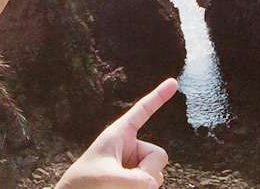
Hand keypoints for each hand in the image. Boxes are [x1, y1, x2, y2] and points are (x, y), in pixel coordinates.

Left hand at [55, 78, 178, 187]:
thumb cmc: (85, 182)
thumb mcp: (106, 178)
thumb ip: (132, 180)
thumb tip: (155, 183)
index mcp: (121, 133)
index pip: (144, 110)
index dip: (159, 96)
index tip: (173, 82)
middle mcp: (132, 147)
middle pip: (159, 155)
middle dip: (148, 170)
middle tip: (125, 180)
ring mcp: (135, 165)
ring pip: (158, 175)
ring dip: (144, 184)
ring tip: (118, 187)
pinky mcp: (137, 179)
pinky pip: (153, 185)